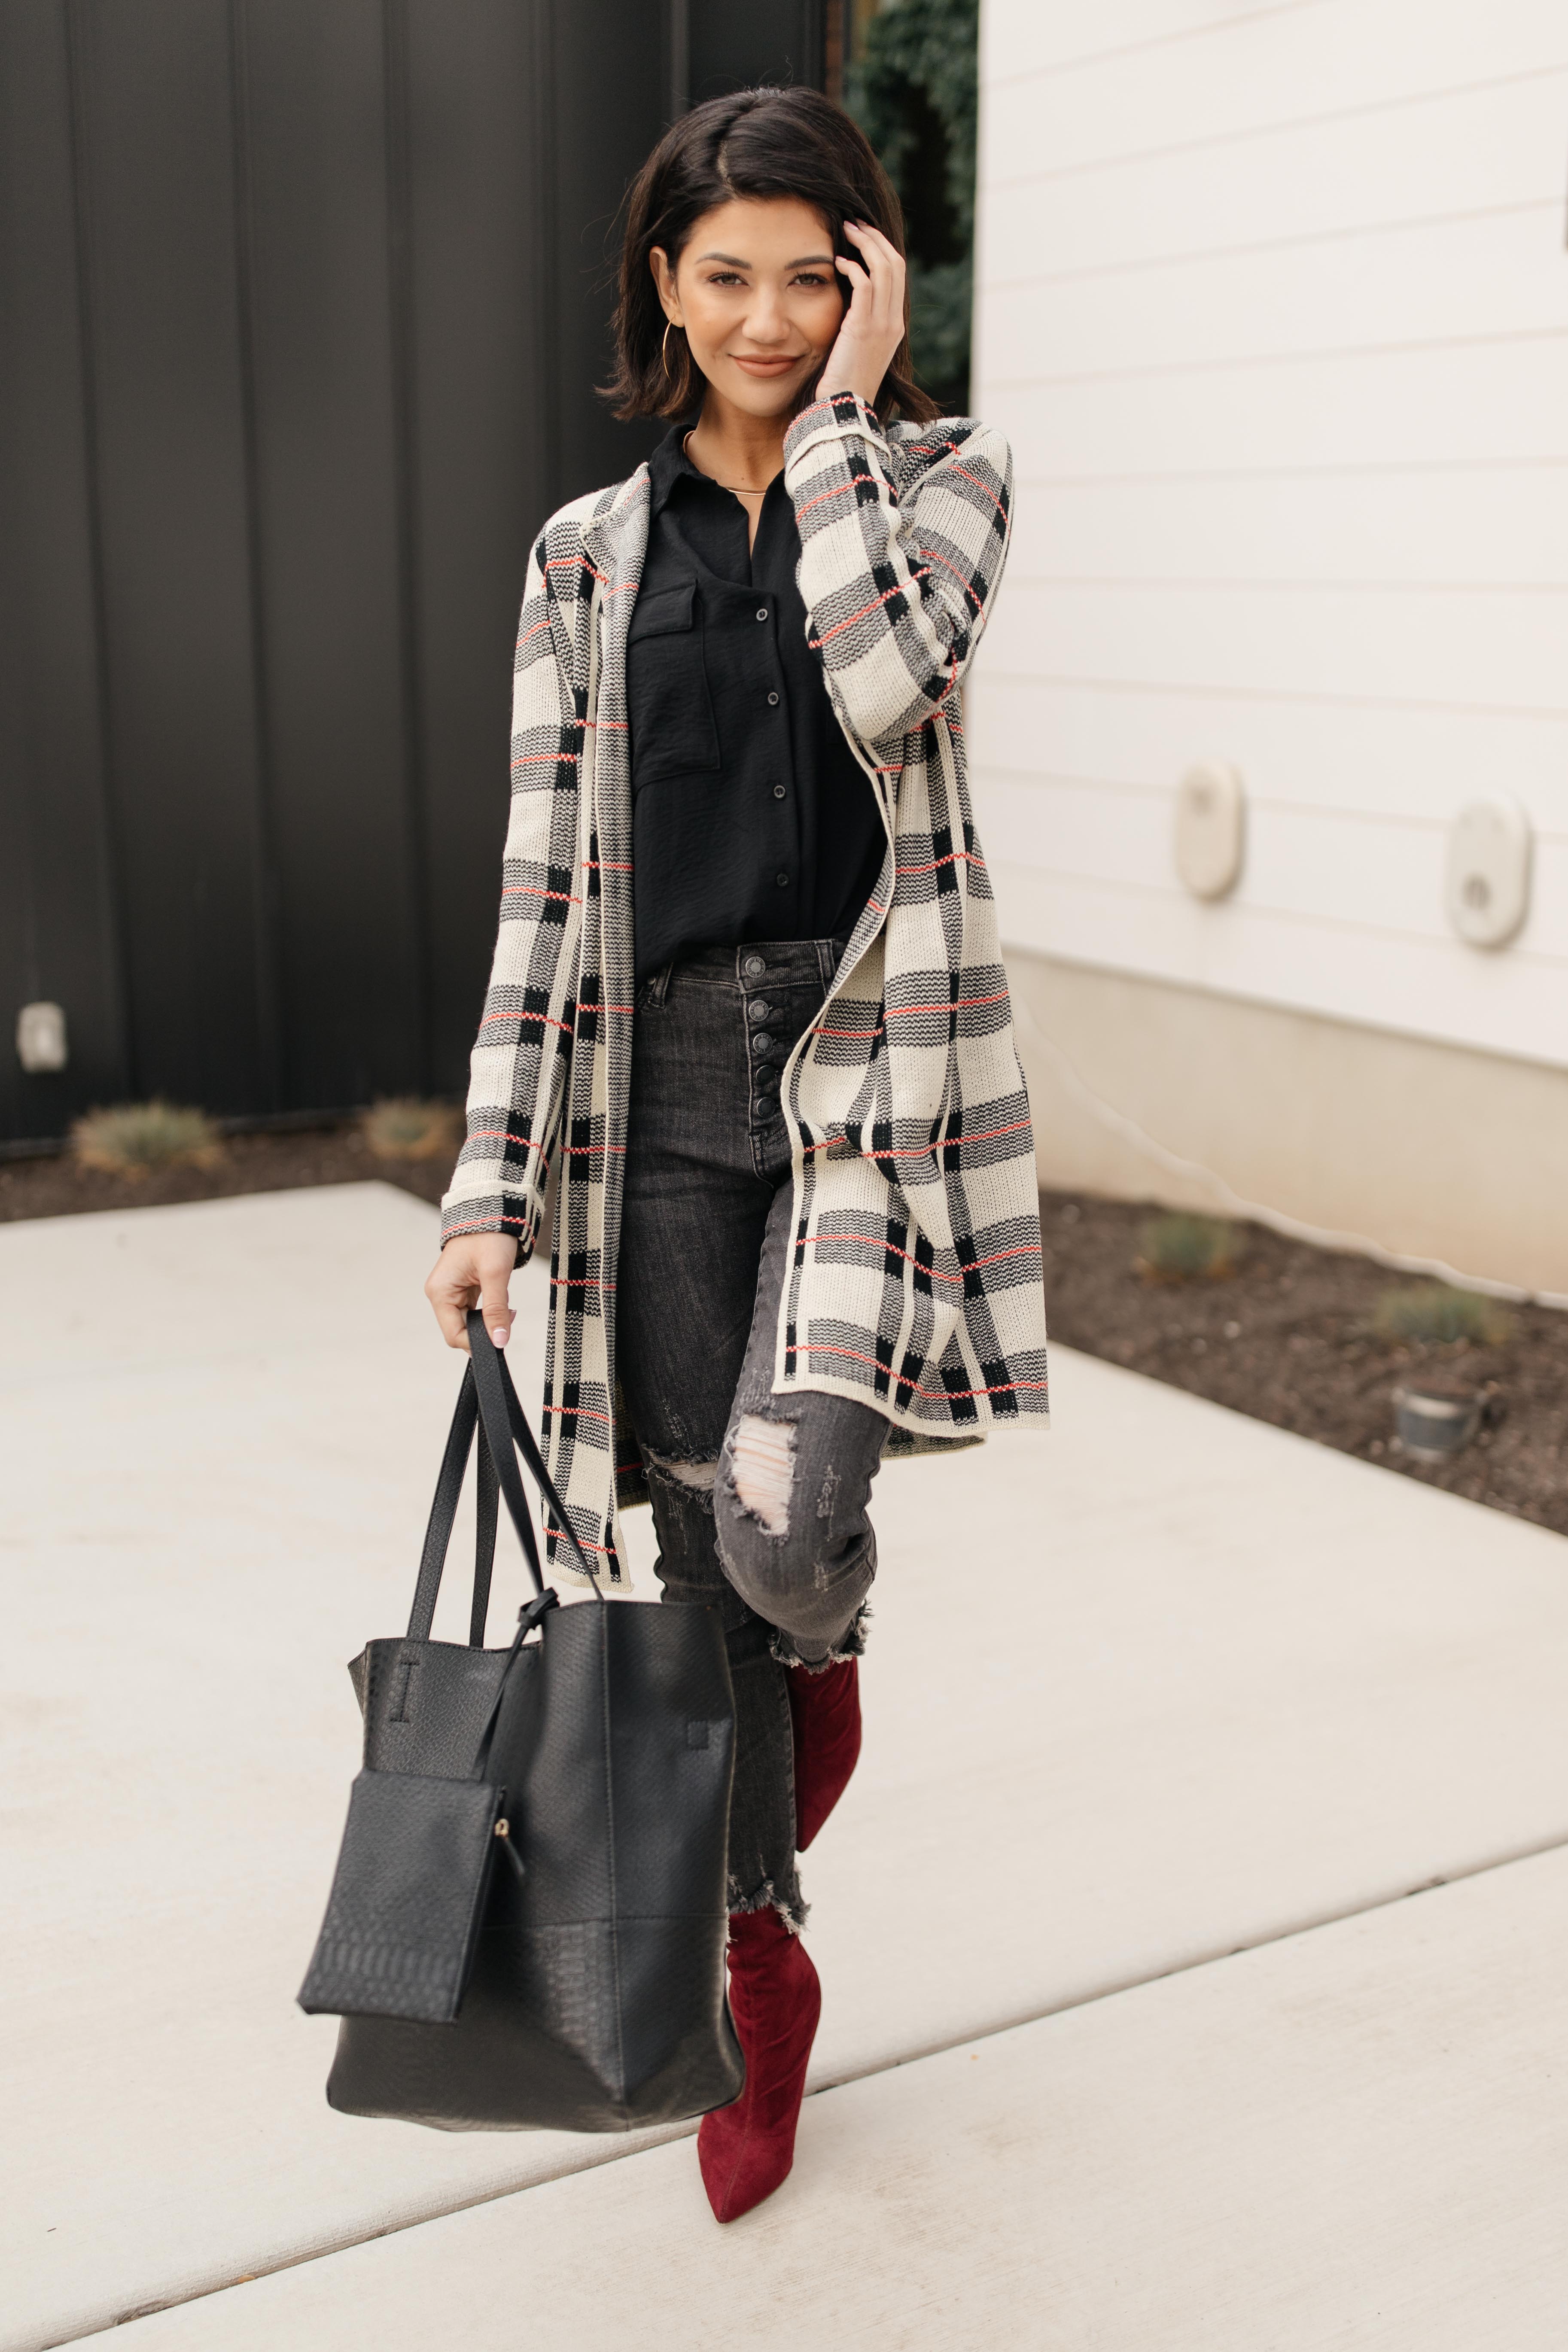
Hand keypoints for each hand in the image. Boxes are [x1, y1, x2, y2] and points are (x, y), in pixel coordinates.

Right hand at [426, 1234, 518, 1352]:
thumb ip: (496, 1311)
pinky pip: (474, 1310)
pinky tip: (500, 1297)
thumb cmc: (489, 1237)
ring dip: (489, 1318)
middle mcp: (440, 1294)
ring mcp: (451, 1291)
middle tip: (509, 1316)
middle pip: (461, 1330)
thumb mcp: (495, 1274)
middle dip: (486, 1329)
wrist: (491, 1211)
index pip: (454, 1335)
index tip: (502, 1338)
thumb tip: (499, 1342)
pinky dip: (490, 1309)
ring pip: (470, 1321)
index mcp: (440, 1292)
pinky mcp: (462, 1288)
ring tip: (506, 1303)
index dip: (477, 1342)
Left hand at [816, 220, 906, 411]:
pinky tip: (837, 263)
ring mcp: (881, 324)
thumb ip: (859, 324)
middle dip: (875, 238)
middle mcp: (893, 321)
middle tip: (855, 224)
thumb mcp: (858, 349)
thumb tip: (848, 302)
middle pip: (895, 264)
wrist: (844, 408)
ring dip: (864, 244)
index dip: (882, 249)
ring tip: (846, 231)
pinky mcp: (863, 328)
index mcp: (894, 325)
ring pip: (883, 268)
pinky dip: (853, 267)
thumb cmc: (844, 382)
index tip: (864, 237)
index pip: (898, 275)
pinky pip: (865, 285)